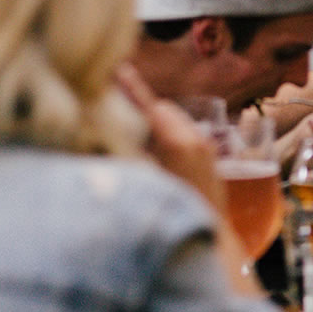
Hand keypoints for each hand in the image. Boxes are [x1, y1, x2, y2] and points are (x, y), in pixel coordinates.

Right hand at [115, 64, 263, 296]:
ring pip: (175, 122)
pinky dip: (169, 135)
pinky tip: (156, 153)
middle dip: (141, 108)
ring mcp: (207, 148)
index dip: (130, 88)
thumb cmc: (173, 216)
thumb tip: (101, 137)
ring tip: (134, 134)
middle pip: (163, 110)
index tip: (115, 69)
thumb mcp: (143, 182)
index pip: (149, 106)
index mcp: (178, 143)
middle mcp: (196, 140)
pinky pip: (186, 136)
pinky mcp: (211, 159)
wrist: (211, 243)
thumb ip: (124, 156)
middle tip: (116, 106)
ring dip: (156, 123)